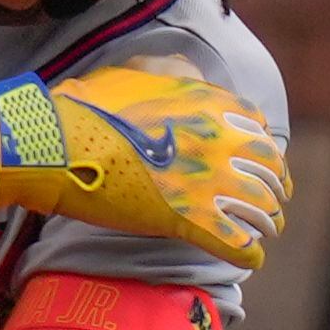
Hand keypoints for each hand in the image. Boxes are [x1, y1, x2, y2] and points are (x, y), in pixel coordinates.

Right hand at [0, 59, 292, 271]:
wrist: (54, 142)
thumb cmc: (83, 106)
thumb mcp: (132, 73)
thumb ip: (168, 74)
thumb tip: (185, 72)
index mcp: (207, 102)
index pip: (259, 129)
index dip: (264, 150)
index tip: (260, 163)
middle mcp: (218, 138)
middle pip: (269, 169)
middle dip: (274, 187)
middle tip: (269, 202)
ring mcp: (206, 180)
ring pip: (261, 208)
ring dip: (267, 221)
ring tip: (263, 232)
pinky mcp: (188, 218)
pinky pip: (237, 243)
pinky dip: (247, 253)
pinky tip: (248, 257)